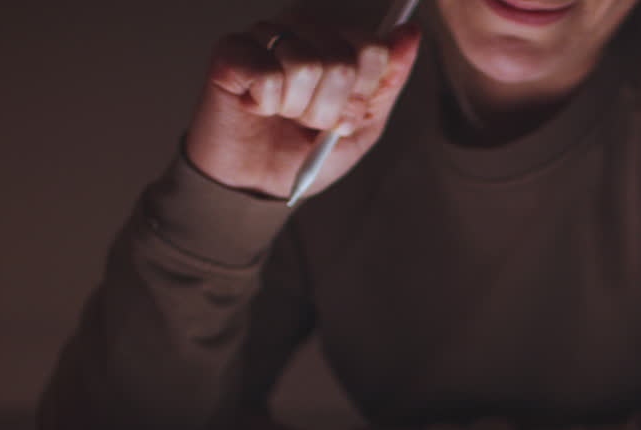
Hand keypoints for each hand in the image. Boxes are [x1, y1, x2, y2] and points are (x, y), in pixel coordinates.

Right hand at [185, 15, 420, 200]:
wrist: (259, 185)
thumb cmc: (307, 154)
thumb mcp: (363, 125)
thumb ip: (388, 81)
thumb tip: (409, 34)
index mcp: (337, 43)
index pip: (372, 49)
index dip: (362, 95)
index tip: (344, 116)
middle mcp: (303, 31)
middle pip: (342, 60)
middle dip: (330, 109)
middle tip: (308, 121)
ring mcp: (266, 36)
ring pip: (305, 64)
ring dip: (296, 108)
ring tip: (281, 115)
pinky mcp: (230, 52)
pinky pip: (266, 72)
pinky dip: (265, 104)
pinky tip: (255, 108)